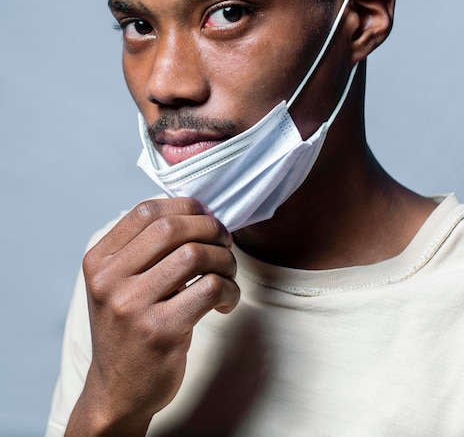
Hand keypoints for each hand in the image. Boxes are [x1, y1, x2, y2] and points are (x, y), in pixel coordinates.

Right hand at [66, 197, 238, 435]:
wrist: (118, 391)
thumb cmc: (128, 329)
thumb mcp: (118, 284)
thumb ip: (144, 248)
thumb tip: (197, 211)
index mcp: (99, 262)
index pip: (147, 211)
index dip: (185, 206)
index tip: (206, 216)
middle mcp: (110, 280)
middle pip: (172, 227)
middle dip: (210, 228)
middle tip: (225, 242)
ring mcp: (133, 306)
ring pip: (195, 254)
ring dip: (224, 259)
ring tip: (227, 273)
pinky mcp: (161, 331)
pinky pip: (210, 288)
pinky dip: (229, 288)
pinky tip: (226, 300)